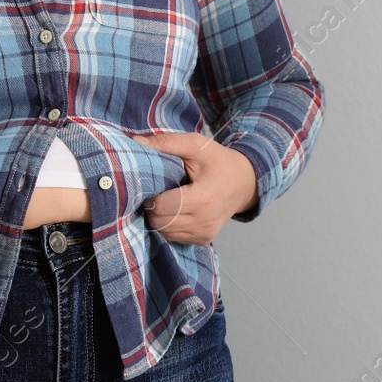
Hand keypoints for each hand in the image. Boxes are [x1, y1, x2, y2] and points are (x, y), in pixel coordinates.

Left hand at [131, 132, 257, 244]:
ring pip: (164, 232)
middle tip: (158, 191)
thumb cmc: (219, 162)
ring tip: (167, 200)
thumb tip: (136, 142)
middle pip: (159, 222)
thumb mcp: (197, 145)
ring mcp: (205, 233)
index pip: (161, 206)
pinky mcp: (204, 239)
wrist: (245, 183)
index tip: (153, 184)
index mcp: (203, 198)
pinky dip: (169, 225)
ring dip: (159, 217)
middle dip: (152, 207)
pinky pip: (174, 237)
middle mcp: (205, 221)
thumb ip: (167, 142)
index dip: (151, 195)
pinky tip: (176, 210)